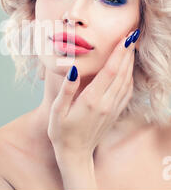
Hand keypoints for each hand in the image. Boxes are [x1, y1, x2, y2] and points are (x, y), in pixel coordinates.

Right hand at [47, 29, 139, 157]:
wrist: (75, 154)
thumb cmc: (62, 132)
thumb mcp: (58, 111)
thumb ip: (67, 90)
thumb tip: (74, 70)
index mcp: (92, 100)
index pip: (110, 71)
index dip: (119, 53)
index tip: (126, 38)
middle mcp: (106, 103)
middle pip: (122, 73)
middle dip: (128, 53)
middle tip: (131, 35)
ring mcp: (112, 109)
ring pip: (127, 82)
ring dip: (130, 63)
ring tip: (131, 48)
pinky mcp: (114, 113)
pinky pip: (127, 92)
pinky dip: (130, 77)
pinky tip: (128, 70)